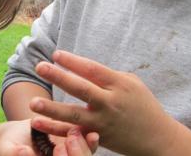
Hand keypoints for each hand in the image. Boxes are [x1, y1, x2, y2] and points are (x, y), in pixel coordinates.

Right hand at [0, 119, 97, 155]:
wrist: (20, 134)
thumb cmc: (9, 145)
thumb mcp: (7, 149)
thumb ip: (13, 153)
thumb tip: (24, 152)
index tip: (57, 150)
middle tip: (69, 139)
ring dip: (86, 150)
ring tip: (82, 134)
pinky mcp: (76, 148)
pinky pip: (88, 150)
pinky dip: (91, 144)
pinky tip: (92, 134)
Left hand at [29, 51, 179, 155]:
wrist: (157, 138)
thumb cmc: (142, 105)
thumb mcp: (131, 83)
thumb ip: (107, 76)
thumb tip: (81, 66)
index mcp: (119, 85)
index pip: (92, 69)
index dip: (73, 61)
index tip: (55, 54)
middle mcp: (110, 103)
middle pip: (81, 89)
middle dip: (59, 77)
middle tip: (40, 67)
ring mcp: (103, 122)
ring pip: (74, 115)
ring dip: (52, 109)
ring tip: (33, 103)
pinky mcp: (98, 138)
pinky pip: (72, 134)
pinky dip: (55, 129)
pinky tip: (37, 123)